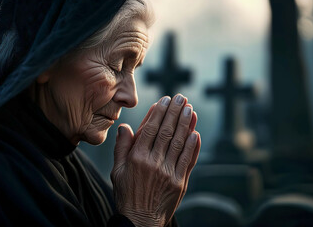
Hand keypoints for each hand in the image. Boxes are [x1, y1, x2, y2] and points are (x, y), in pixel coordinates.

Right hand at [111, 94, 200, 226]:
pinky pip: (188, 160)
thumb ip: (121, 148)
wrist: (140, 221)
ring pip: (179, 143)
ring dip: (186, 124)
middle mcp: (153, 163)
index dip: (158, 112)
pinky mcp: (179, 182)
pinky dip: (193, 146)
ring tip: (190, 109)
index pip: (150, 129)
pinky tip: (195, 133)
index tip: (164, 100)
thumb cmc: (126, 195)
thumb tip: (124, 127)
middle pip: (166, 132)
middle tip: (181, 97)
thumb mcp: (117, 171)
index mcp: (137, 158)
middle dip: (174, 112)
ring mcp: (168, 173)